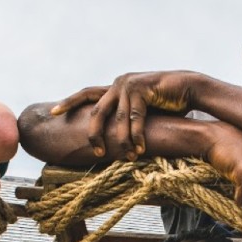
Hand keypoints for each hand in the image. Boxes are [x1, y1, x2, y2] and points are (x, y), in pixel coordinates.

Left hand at [51, 71, 198, 159]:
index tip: (53, 113)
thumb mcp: (141, 110)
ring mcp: (129, 85)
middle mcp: (118, 84)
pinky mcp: (143, 89)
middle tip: (96, 150)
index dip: (69, 102)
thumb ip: (125, 117)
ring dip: (123, 140)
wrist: (189, 87)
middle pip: (96, 111)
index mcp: (115, 88)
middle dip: (94, 134)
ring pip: (118, 119)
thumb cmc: (167, 103)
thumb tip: (112, 137)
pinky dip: (137, 135)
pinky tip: (139, 149)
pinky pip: (136, 118)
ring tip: (126, 157)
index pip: (86, 94)